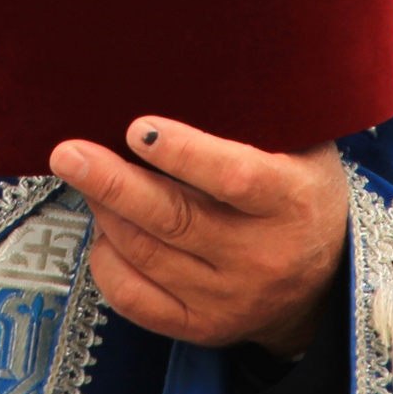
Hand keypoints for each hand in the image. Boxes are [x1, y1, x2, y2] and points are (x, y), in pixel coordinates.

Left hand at [51, 118, 348, 354]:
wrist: (324, 284)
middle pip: (174, 219)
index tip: (137, 127)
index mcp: (289, 201)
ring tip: (81, 172)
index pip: (232, 177)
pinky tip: (102, 229)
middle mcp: (260, 257)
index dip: (182, 153)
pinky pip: (138, 301)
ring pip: (147, 256)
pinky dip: (108, 262)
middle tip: (68, 153)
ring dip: (106, 211)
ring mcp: (229, 299)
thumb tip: (186, 66)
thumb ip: (255, 115)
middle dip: (113, 183)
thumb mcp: (301, 146)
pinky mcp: (202, 327)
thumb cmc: (298, 188)